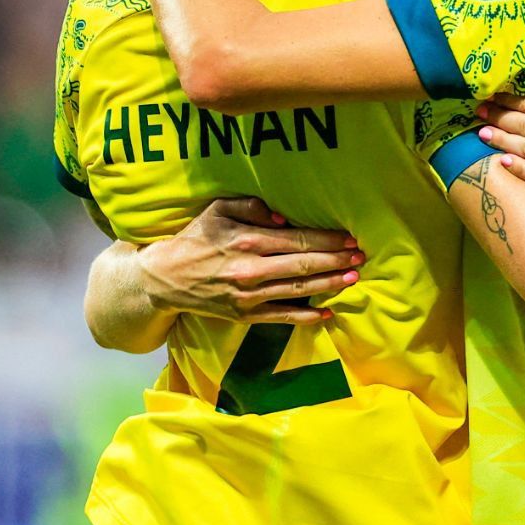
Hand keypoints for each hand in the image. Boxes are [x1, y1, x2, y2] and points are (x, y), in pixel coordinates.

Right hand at [138, 197, 362, 324]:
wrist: (163, 279)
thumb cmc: (195, 239)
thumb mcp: (218, 210)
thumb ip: (251, 207)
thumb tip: (282, 218)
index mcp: (247, 240)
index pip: (297, 240)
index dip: (327, 239)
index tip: (349, 238)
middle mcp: (251, 270)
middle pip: (304, 266)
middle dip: (336, 261)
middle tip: (361, 256)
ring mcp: (249, 296)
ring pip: (298, 292)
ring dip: (329, 285)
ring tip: (353, 278)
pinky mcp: (244, 316)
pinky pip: (281, 317)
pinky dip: (306, 317)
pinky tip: (328, 314)